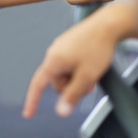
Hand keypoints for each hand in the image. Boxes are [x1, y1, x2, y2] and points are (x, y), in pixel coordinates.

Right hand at [23, 3, 120, 118]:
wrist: (108, 24)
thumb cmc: (98, 45)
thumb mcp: (86, 76)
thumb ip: (72, 95)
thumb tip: (61, 111)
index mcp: (54, 59)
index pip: (38, 84)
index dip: (32, 101)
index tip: (28, 113)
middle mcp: (54, 51)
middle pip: (56, 81)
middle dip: (70, 87)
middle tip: (88, 84)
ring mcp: (62, 46)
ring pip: (65, 72)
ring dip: (76, 77)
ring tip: (91, 72)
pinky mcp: (70, 43)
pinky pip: (69, 62)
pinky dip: (78, 68)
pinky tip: (90, 63)